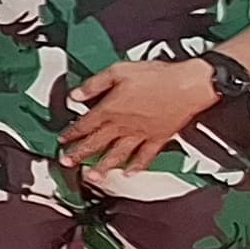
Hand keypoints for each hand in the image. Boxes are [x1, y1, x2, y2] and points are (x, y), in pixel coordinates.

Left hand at [62, 57, 221, 175]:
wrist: (188, 85)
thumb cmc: (157, 77)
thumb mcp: (118, 71)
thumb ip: (94, 84)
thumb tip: (76, 94)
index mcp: (111, 109)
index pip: (85, 124)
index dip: (71, 133)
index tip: (62, 140)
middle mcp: (124, 125)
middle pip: (96, 143)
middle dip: (79, 155)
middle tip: (67, 163)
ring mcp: (141, 134)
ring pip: (118, 154)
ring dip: (103, 167)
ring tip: (92, 177)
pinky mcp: (158, 138)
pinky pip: (145, 157)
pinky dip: (137, 167)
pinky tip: (129, 174)